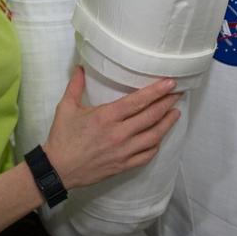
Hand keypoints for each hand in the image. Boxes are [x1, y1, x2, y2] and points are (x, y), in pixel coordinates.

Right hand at [42, 67, 181, 189]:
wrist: (58, 169)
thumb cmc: (62, 137)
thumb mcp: (66, 107)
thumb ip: (75, 85)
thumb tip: (80, 67)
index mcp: (106, 116)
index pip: (138, 101)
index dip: (157, 91)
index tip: (170, 83)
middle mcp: (119, 133)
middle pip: (151, 116)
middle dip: (167, 103)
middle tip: (178, 94)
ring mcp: (123, 151)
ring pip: (154, 136)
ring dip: (167, 123)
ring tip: (175, 112)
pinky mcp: (123, 165)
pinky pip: (147, 155)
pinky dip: (156, 145)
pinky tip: (160, 137)